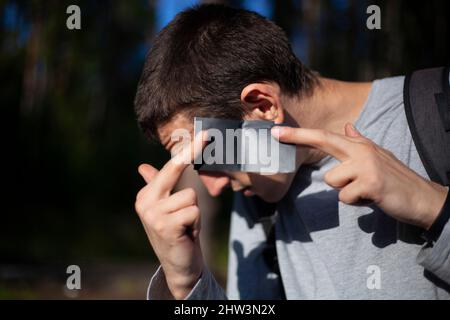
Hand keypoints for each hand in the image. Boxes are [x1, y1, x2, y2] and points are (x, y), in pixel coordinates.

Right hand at [135, 132, 205, 298]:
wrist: (178, 264)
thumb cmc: (177, 231)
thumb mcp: (166, 207)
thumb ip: (156, 185)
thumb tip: (142, 167)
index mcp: (146, 194)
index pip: (169, 167)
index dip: (187, 150)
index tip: (204, 134)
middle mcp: (145, 202)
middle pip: (174, 170)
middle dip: (192, 152)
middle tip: (208, 134)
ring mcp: (153, 214)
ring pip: (190, 196)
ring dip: (194, 212)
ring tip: (186, 225)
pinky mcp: (165, 226)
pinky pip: (193, 211)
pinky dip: (195, 223)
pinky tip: (186, 233)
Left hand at [272, 123, 447, 228]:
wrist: (422, 198)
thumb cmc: (394, 179)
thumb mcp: (376, 156)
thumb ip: (359, 142)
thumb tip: (348, 127)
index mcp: (360, 146)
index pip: (326, 136)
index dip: (301, 134)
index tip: (277, 131)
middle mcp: (362, 150)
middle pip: (324, 140)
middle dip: (298, 136)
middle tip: (275, 133)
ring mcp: (366, 165)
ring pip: (331, 181)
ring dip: (345, 191)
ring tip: (364, 191)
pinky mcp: (371, 183)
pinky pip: (344, 197)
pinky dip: (355, 202)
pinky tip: (371, 199)